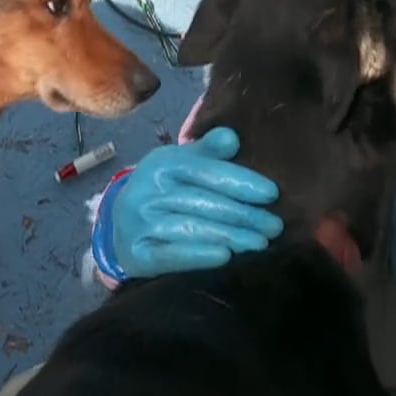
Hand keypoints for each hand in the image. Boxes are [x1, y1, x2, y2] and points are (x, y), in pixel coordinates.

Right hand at [90, 127, 281, 281]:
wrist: (120, 225)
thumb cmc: (164, 190)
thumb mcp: (180, 164)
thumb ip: (208, 151)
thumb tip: (232, 138)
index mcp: (162, 164)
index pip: (208, 171)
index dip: (241, 182)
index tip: (272, 194)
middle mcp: (148, 191)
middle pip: (205, 202)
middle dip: (245, 215)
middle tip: (275, 226)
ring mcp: (140, 223)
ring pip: (193, 228)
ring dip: (231, 236)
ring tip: (260, 243)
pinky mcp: (138, 253)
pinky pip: (173, 255)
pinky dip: (199, 256)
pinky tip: (225, 257)